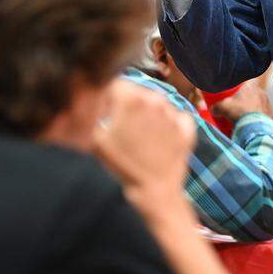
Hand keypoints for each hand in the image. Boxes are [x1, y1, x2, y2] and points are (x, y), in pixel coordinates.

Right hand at [92, 79, 196, 223]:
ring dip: (147, 113)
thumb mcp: (96, 139)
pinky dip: (168, 123)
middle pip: (137, 92)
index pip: (115, 83)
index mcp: (131, 98)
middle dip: (128, 105)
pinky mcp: (187, 126)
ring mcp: (173, 112)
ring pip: (156, 103)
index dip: (107, 98)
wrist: (154, 190)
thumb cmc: (123, 166)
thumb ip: (89, 114)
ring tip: (140, 136)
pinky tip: (159, 138)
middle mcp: (155, 99)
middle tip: (122, 127)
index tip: (105, 112)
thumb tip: (85, 100)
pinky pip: (175, 115)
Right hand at [210, 80, 271, 122]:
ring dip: (252, 108)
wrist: (255, 128)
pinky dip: (257, 117)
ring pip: (258, 103)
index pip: (247, 82)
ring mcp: (268, 104)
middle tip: (237, 105)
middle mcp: (262, 93)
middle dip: (245, 99)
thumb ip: (216, 107)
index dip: (240, 86)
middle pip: (252, 93)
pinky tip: (251, 122)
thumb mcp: (223, 107)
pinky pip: (263, 114)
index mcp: (252, 86)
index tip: (235, 92)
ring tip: (244, 115)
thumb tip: (212, 110)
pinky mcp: (271, 115)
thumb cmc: (240, 112)